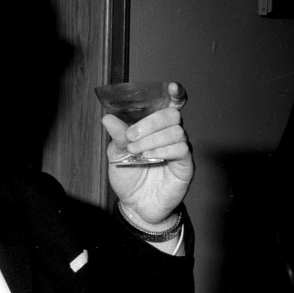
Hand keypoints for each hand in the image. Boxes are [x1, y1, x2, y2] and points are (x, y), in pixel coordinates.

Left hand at [102, 82, 193, 227]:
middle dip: (150, 122)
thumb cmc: (129, 176)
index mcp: (155, 127)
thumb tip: (107, 118)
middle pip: (172, 114)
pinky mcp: (186, 165)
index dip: (175, 93)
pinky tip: (149, 157)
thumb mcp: (116, 154)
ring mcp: (180, 149)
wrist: (135, 205)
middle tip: (131, 137)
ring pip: (176, 131)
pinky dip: (163, 150)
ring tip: (135, 152)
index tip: (171, 88)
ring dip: (152, 139)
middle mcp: (170, 134)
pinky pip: (182, 149)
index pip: (171, 104)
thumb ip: (117, 136)